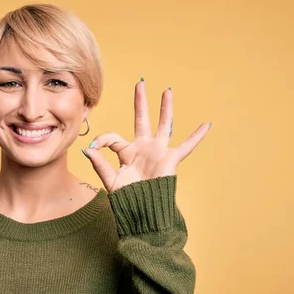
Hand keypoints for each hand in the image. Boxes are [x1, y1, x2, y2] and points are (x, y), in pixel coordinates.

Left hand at [82, 80, 210, 191]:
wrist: (143, 210)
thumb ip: (99, 163)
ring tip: (167, 91)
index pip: (113, 138)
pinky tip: (206, 124)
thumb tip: (87, 148)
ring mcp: (158, 151)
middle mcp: (143, 148)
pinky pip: (187, 145)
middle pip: (142, 119)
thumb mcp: (110, 180)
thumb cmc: (127, 198)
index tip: (93, 146)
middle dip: (141, 101)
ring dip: (165, 108)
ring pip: (163, 124)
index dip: (102, 140)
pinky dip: (197, 136)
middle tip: (140, 83)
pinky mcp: (170, 159)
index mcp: (127, 153)